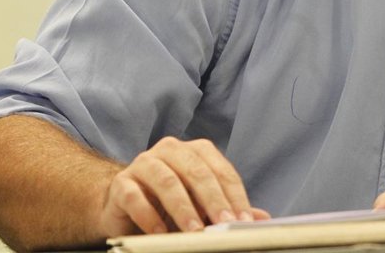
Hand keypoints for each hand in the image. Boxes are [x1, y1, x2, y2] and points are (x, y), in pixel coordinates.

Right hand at [99, 137, 270, 236]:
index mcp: (195, 151)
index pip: (221, 170)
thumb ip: (228, 208)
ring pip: (166, 180)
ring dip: (183, 208)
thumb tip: (262, 218)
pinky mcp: (122, 184)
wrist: (123, 204)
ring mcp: (144, 164)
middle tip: (224, 224)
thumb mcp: (202, 206)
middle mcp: (170, 151)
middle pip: (196, 171)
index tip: (243, 221)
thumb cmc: (168, 203)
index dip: (234, 196)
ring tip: (195, 231)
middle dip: (213, 200)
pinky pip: (135, 196)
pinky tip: (160, 233)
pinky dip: (149, 216)